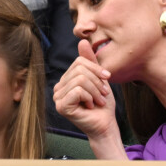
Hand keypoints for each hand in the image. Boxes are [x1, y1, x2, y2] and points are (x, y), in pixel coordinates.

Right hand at [53, 39, 126, 158]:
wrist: (105, 124)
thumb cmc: (102, 103)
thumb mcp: (98, 78)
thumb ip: (90, 61)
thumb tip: (82, 41)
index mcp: (66, 80)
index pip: (79, 62)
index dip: (96, 68)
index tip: (107, 79)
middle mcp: (58, 87)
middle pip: (79, 70)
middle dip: (97, 81)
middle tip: (102, 94)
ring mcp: (57, 97)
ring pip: (80, 80)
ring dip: (95, 91)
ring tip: (98, 101)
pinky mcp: (61, 106)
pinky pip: (78, 90)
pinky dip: (89, 97)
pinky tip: (90, 106)